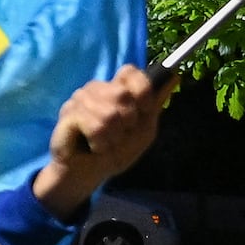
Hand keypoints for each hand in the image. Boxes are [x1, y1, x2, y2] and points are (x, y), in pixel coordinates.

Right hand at [34, 67, 166, 214]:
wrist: (91, 173)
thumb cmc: (116, 150)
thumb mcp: (144, 128)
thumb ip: (155, 103)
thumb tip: (176, 74)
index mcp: (115, 89)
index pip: (130, 71)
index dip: (142, 91)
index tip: (145, 111)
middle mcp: (95, 89)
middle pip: (122, 93)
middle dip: (128, 121)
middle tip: (119, 133)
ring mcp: (79, 100)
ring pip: (109, 114)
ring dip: (113, 137)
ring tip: (105, 142)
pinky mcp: (68, 115)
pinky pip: (95, 126)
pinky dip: (100, 143)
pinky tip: (94, 146)